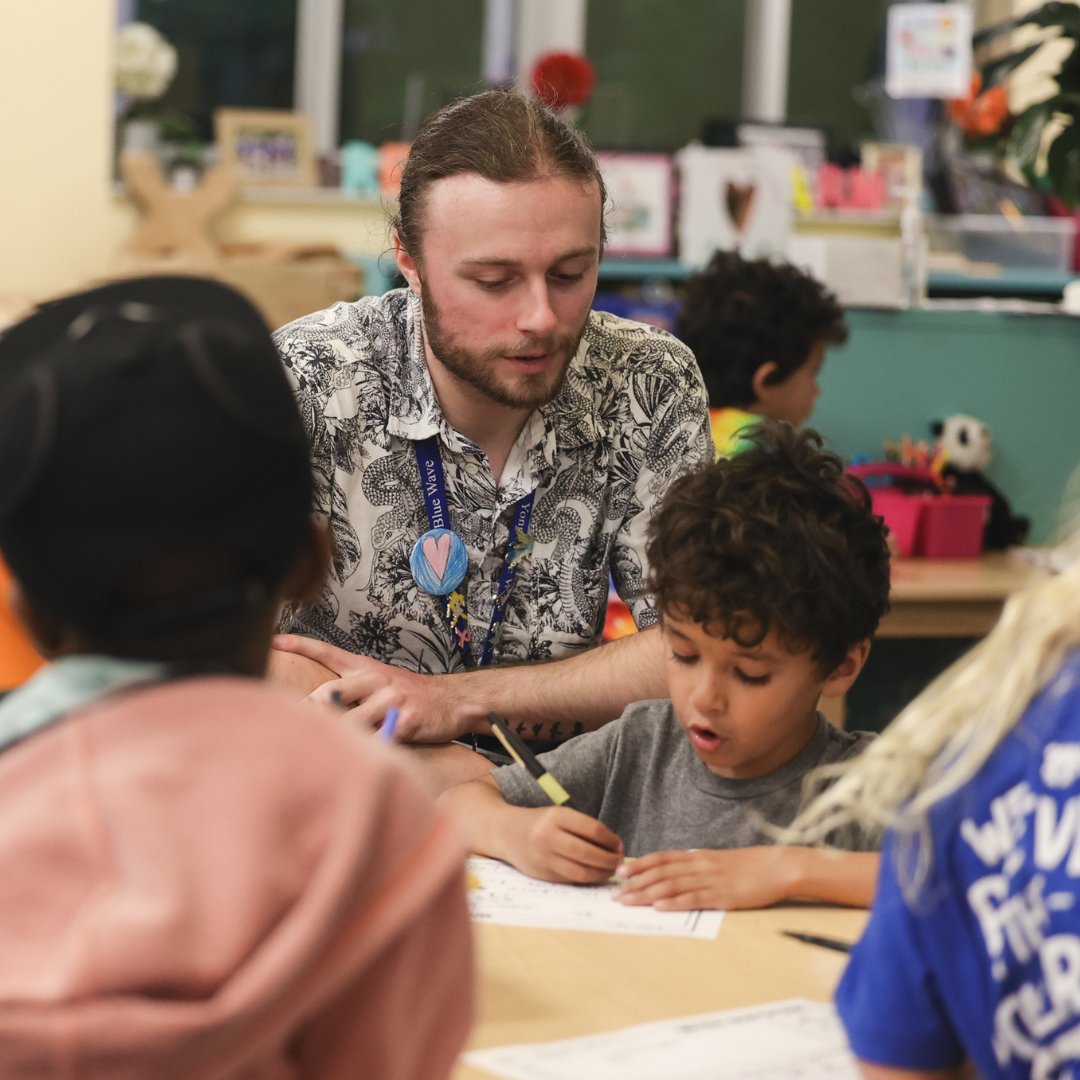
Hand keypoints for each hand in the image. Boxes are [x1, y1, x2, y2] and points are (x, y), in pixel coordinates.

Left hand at [272, 634, 460, 742]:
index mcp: (365, 668)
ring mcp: (392, 699)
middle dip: (310, 711)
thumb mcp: (378, 684)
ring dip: (334, 738)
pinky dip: (364, 754)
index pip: (328, 652)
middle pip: (332, 691)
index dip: (301, 645)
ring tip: (317, 751)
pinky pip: (378, 740)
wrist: (452, 701)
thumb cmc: (407, 697)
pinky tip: (356, 764)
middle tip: (292, 726)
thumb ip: (349, 692)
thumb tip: (309, 708)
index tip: (274, 641)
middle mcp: (376, 680)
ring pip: (352, 720)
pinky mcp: (408, 720)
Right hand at [504, 806, 623, 884]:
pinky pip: (570, 879)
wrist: (505, 832)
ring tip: (610, 870)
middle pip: (588, 853)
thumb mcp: (558, 815)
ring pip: (580, 871)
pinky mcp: (542, 874)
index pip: (593, 829)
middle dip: (609, 860)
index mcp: (556, 816)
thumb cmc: (540, 823)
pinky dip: (586, 879)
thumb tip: (614, 846)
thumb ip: (582, 828)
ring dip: (601, 873)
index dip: (611, 840)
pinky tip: (595, 875)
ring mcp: (543, 857)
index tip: (620, 846)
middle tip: (620, 862)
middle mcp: (548, 836)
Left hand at [613, 847, 795, 910]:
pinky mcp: (724, 895)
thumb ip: (699, 867)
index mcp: (699, 856)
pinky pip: (695, 899)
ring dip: (647, 894)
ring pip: (672, 885)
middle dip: (636, 883)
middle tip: (615, 893)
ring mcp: (711, 880)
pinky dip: (675, 903)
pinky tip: (660, 907)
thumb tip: (678, 874)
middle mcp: (700, 865)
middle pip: (662, 873)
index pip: (663, 858)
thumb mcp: (720, 862)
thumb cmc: (751, 866)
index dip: (640, 864)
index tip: (621, 871)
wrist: (780, 865)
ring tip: (628, 901)